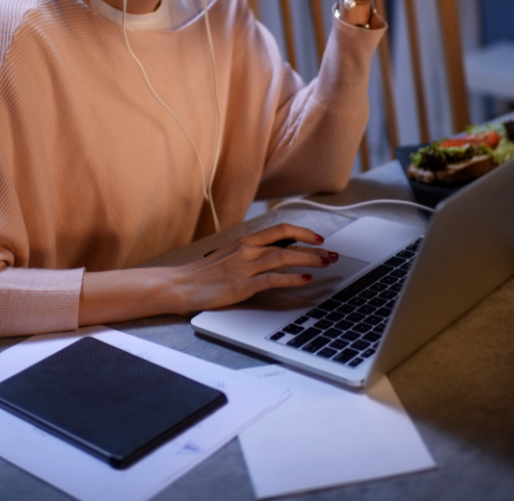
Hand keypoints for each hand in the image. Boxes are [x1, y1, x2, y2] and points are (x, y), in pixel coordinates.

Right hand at [173, 223, 337, 312]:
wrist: (181, 285)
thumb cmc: (205, 273)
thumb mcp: (229, 255)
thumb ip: (251, 253)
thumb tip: (276, 254)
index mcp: (245, 241)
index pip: (280, 229)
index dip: (302, 232)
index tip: (318, 238)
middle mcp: (247, 250)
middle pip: (287, 243)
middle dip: (313, 248)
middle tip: (332, 254)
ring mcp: (245, 267)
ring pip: (283, 258)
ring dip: (308, 260)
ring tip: (325, 264)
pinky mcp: (242, 285)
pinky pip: (272, 279)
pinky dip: (292, 278)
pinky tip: (305, 279)